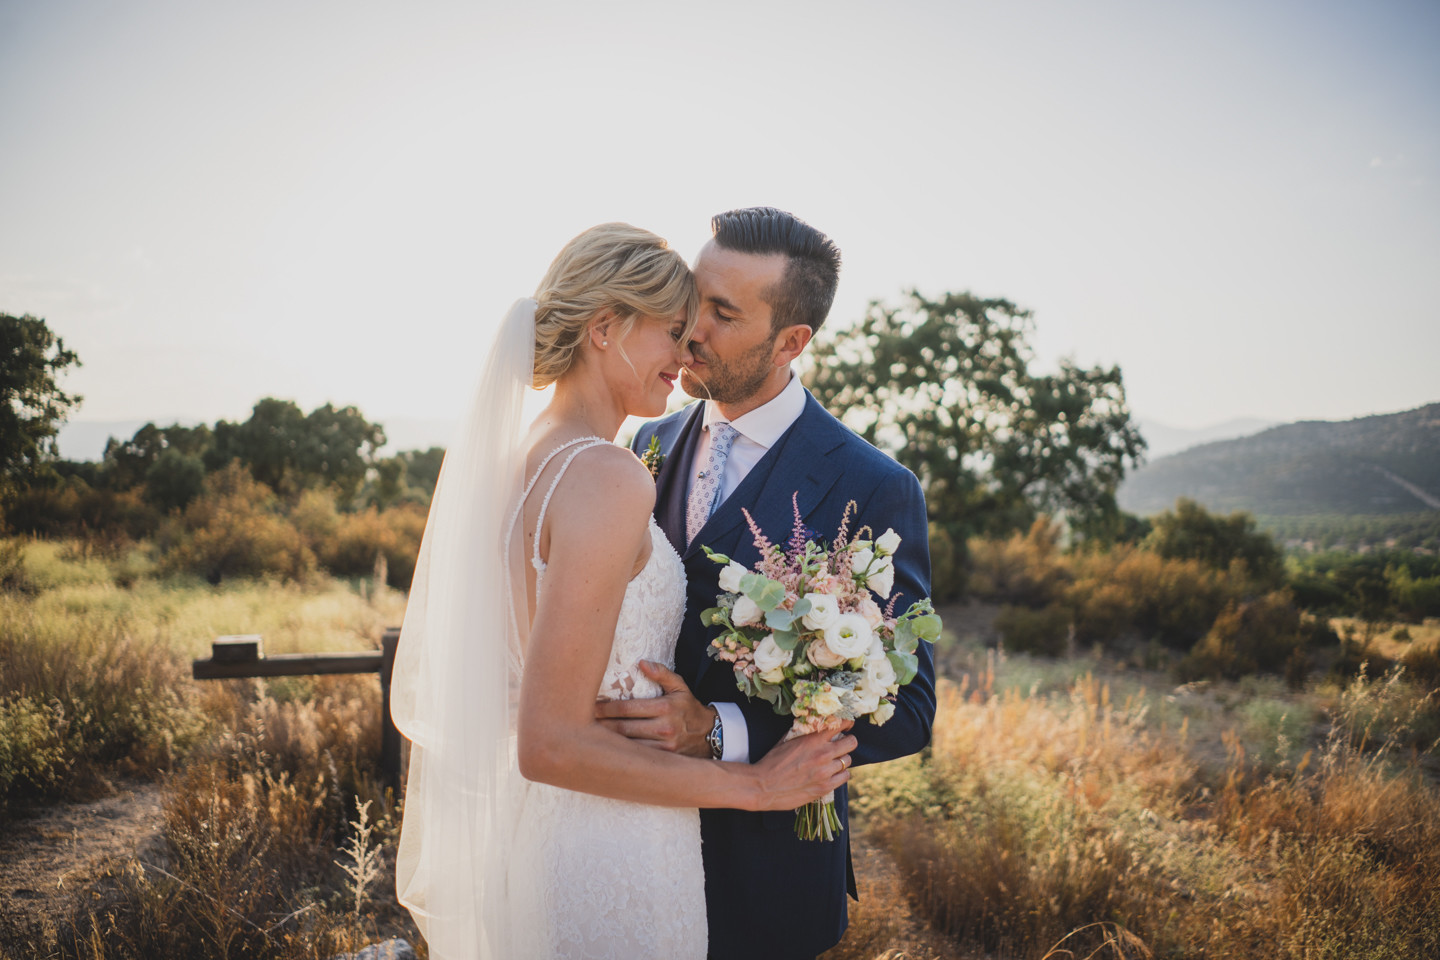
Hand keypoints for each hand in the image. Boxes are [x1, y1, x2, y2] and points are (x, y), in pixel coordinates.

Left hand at [595, 661, 714, 757]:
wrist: (711, 736)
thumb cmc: (688, 708)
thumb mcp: (680, 687)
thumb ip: (662, 673)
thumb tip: (642, 663)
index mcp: (665, 707)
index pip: (626, 708)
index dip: (604, 708)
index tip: (588, 706)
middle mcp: (664, 727)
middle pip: (622, 728)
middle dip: (599, 725)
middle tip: (579, 722)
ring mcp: (663, 747)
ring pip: (626, 745)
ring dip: (605, 741)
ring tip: (587, 736)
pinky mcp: (663, 761)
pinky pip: (635, 757)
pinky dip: (619, 753)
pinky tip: (605, 749)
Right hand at [748, 722, 856, 811]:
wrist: (763, 786)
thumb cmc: (772, 762)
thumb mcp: (787, 740)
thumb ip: (804, 732)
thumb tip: (815, 725)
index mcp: (813, 739)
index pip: (841, 724)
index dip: (847, 723)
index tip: (847, 725)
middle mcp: (823, 754)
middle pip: (851, 743)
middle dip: (848, 742)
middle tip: (841, 745)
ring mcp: (825, 772)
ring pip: (848, 761)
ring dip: (842, 760)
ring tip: (832, 762)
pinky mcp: (825, 787)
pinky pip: (845, 777)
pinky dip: (840, 774)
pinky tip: (832, 774)